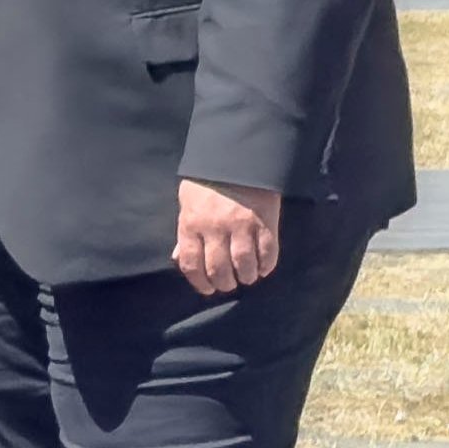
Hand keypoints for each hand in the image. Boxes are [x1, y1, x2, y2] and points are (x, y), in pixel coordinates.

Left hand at [172, 177, 279, 296]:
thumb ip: (185, 233)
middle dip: (223, 283)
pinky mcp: (265, 223)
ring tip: (246, 276)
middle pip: (218, 269)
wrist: (237, 158)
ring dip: (245, 277)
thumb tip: (179, 259)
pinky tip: (263, 268)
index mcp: (191, 224)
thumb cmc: (207, 182)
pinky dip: (266, 266)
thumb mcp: (187, 204)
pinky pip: (268, 253)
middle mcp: (215, 228)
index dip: (199, 282)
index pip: (190, 263)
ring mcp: (241, 226)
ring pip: (243, 265)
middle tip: (228, 284)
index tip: (207, 289)